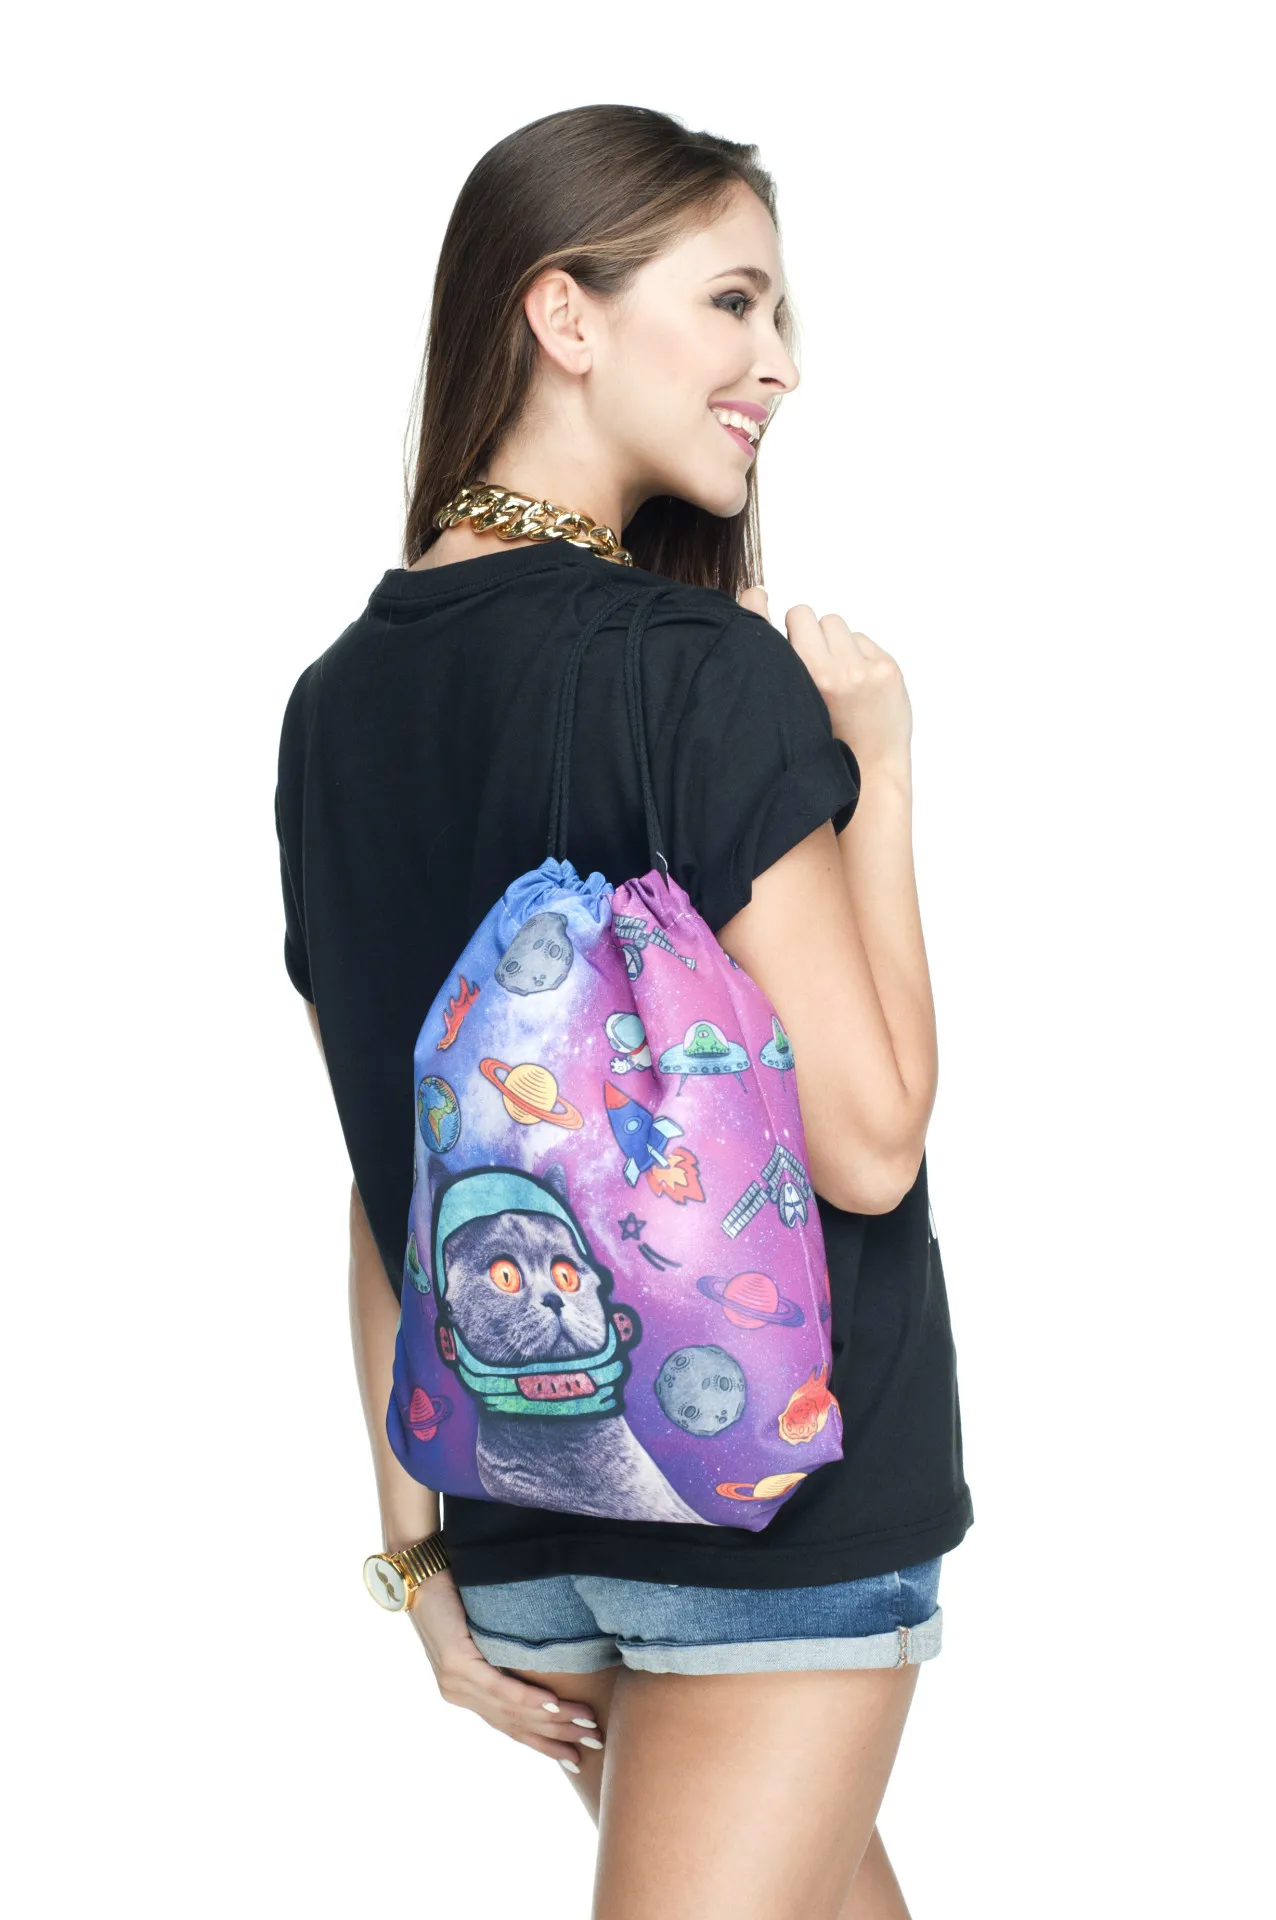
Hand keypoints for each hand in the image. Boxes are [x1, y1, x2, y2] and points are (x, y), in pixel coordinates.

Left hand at [406, 1568, 602, 1770]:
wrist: (420, 1574)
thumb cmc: (454, 1597)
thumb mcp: (480, 1634)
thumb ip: (500, 1657)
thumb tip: (543, 1664)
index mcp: (465, 1693)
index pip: (509, 1726)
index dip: (543, 1743)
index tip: (574, 1756)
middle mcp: (460, 1694)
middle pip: (516, 1724)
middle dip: (557, 1738)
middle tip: (594, 1744)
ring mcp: (456, 1682)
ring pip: (512, 1710)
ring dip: (554, 1720)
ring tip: (585, 1725)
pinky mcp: (456, 1664)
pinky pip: (499, 1687)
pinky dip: (529, 1698)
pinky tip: (553, 1704)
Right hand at [738, 584, 912, 770]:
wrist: (871, 771)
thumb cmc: (827, 745)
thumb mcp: (795, 709)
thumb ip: (786, 672)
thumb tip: (767, 626)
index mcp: (801, 682)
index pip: (771, 626)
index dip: (759, 606)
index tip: (757, 597)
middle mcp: (830, 671)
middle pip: (804, 615)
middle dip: (805, 631)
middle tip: (809, 657)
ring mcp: (862, 668)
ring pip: (835, 624)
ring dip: (833, 641)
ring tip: (836, 674)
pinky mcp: (886, 668)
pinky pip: (862, 640)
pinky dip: (858, 655)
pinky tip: (858, 683)